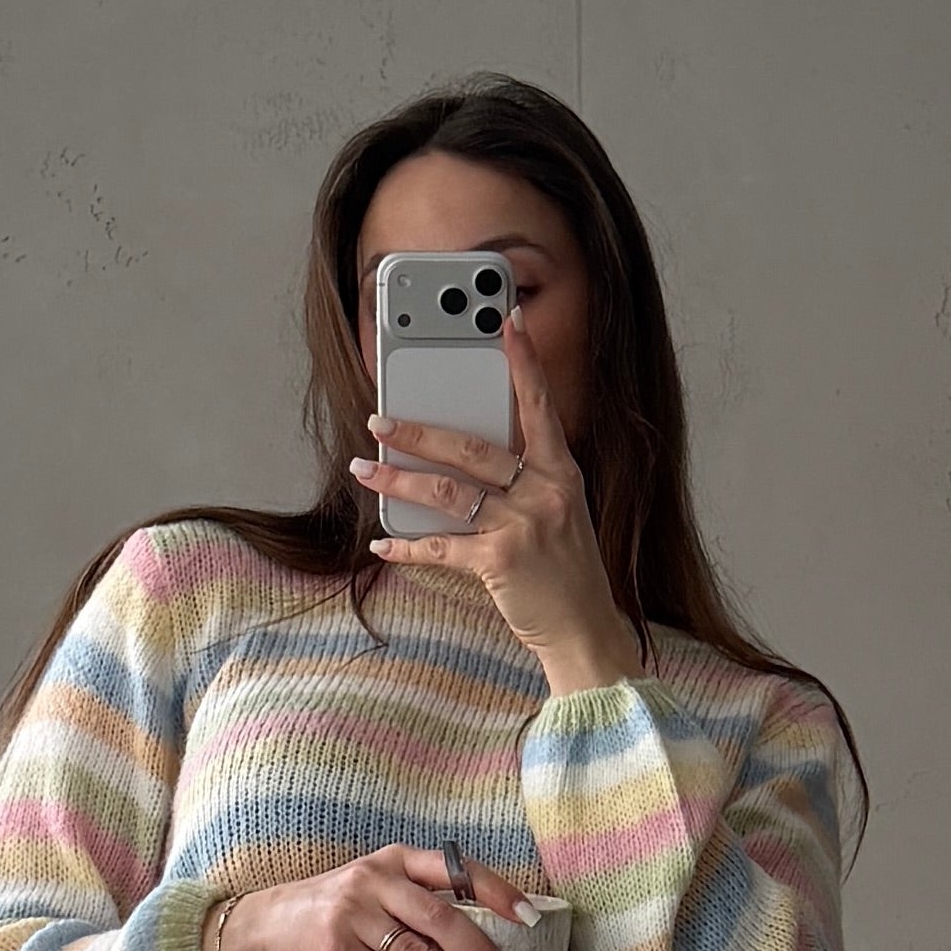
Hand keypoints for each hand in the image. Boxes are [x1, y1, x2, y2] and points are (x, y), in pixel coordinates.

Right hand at [216, 848, 542, 950]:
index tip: (532, 918)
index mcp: (397, 859)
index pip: (459, 870)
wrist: (265, 925)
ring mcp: (354, 917)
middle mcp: (376, 882)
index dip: (499, 893)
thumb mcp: (377, 885)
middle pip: (444, 920)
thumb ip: (423, 897)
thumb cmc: (338, 907)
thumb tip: (492, 932)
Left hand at [351, 306, 642, 685]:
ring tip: (364, 469)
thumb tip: (460, 462)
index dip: (523, 362)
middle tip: (379, 422)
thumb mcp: (560, 514)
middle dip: (418, 433)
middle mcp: (545, 491)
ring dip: (397, 481)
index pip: (540, 406)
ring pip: (446, 491)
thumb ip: (524, 482)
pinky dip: (406, 546)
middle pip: (471, 448)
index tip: (508, 322)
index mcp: (562, 473)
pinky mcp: (500, 559)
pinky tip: (382, 544)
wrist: (586, 629)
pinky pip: (440, 545)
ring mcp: (523, 524)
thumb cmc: (567, 573)